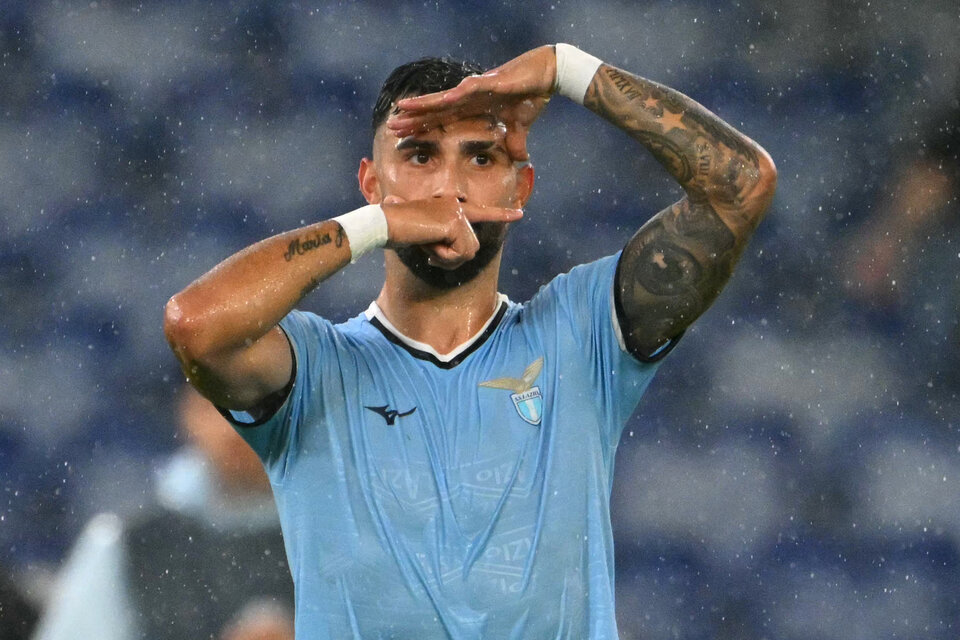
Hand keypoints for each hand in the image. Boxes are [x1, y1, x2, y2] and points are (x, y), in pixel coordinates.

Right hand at [381, 195, 522, 268]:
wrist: (384, 224)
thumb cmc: (396, 230)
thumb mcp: (422, 238)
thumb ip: (440, 242)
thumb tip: (450, 255)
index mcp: (450, 207)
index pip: (481, 212)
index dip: (501, 215)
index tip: (520, 214)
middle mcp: (456, 206)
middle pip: (472, 246)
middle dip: (453, 257)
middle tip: (429, 250)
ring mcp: (456, 213)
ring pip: (468, 252)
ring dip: (446, 257)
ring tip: (427, 245)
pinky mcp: (454, 223)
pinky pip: (459, 253)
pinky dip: (443, 256)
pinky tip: (428, 244)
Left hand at [386, 46, 556, 161]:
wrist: (546, 76)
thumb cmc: (531, 96)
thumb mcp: (520, 127)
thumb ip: (515, 141)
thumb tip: (520, 158)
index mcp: (473, 107)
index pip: (442, 119)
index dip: (424, 126)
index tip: (406, 136)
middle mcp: (468, 97)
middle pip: (435, 110)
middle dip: (414, 119)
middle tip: (391, 127)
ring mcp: (475, 89)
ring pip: (442, 100)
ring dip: (421, 106)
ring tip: (399, 110)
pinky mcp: (486, 83)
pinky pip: (463, 92)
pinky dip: (447, 98)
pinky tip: (431, 103)